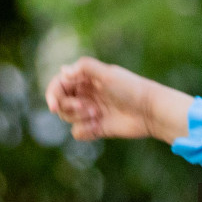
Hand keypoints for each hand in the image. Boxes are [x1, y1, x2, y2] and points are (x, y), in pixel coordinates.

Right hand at [44, 57, 190, 142]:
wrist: (150, 111)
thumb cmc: (131, 88)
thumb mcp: (108, 74)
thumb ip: (84, 68)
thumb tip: (62, 71)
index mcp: (85, 79)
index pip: (59, 85)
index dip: (52, 94)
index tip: (53, 105)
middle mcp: (85, 94)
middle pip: (61, 103)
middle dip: (69, 107)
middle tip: (88, 108)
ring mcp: (90, 112)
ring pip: (68, 117)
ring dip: (79, 117)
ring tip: (97, 115)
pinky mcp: (96, 128)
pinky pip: (78, 132)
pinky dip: (85, 130)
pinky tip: (99, 125)